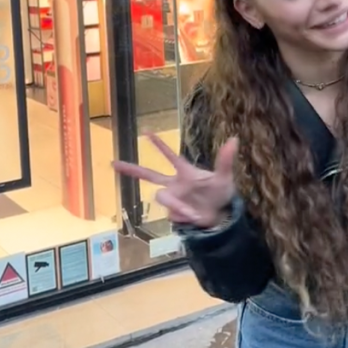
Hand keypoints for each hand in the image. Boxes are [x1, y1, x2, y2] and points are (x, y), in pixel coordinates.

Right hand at [113, 134, 238, 227]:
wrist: (220, 216)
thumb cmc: (221, 193)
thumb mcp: (224, 178)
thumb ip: (225, 160)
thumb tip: (234, 139)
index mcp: (185, 172)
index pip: (170, 155)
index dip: (159, 144)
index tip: (145, 131)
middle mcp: (175, 183)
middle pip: (149, 175)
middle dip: (131, 169)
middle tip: (113, 163)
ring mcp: (172, 198)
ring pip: (162, 197)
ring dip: (176, 204)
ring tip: (193, 212)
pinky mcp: (172, 211)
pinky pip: (172, 212)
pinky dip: (184, 215)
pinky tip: (194, 216)